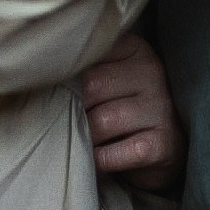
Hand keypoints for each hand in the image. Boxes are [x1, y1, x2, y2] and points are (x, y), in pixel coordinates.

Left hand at [78, 32, 184, 190]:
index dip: (70, 75)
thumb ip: (87, 66)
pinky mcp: (161, 144)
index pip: (90, 53)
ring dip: (86, 136)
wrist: (167, 145)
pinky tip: (99, 158)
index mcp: (136, 49)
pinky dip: (98, 160)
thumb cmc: (127, 104)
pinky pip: (113, 154)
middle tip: (74, 119)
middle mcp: (152, 72)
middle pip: (92, 86)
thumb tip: (42, 74)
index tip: (65, 88)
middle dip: (77, 108)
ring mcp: (160, 108)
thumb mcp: (114, 74)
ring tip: (87, 139)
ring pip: (101, 121)